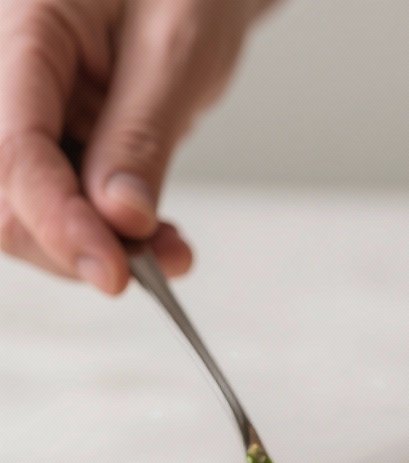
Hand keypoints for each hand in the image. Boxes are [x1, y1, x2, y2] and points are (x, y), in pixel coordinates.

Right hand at [0, 0, 270, 292]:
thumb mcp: (176, 49)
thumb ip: (141, 134)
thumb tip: (119, 218)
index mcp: (25, 27)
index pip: (13, 150)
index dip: (58, 221)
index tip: (113, 273)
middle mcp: (8, 74)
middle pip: (6, 196)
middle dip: (74, 245)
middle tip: (153, 266)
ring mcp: (24, 113)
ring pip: (28, 214)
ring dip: (98, 248)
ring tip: (170, 251)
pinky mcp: (50, 142)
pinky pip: (63, 207)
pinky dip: (110, 236)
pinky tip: (158, 240)